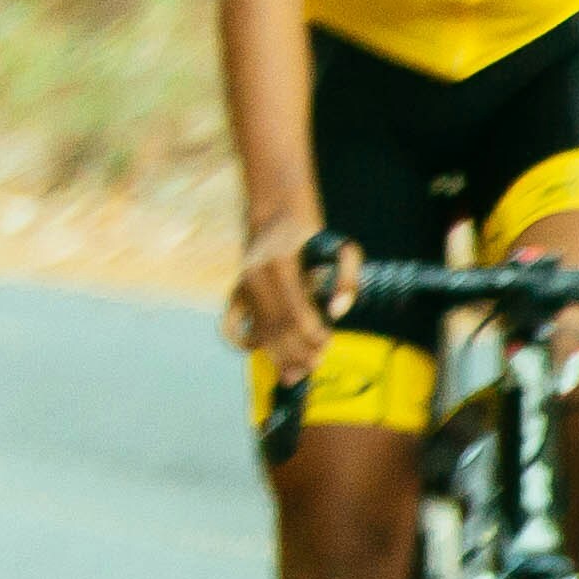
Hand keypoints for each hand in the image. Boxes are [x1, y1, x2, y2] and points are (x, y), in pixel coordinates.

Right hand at [227, 218, 347, 374]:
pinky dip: (239, 341)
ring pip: (258, 330)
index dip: (313, 336)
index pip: (297, 315)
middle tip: (314, 365)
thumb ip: (348, 278)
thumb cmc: (315, 231)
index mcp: (282, 266)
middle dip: (297, 352)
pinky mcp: (237, 288)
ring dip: (277, 354)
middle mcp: (257, 278)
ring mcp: (243, 284)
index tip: (327, 343)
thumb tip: (339, 313)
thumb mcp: (343, 247)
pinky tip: (255, 351)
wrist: (276, 207)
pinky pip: (229, 323)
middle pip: (277, 328)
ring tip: (295, 372)